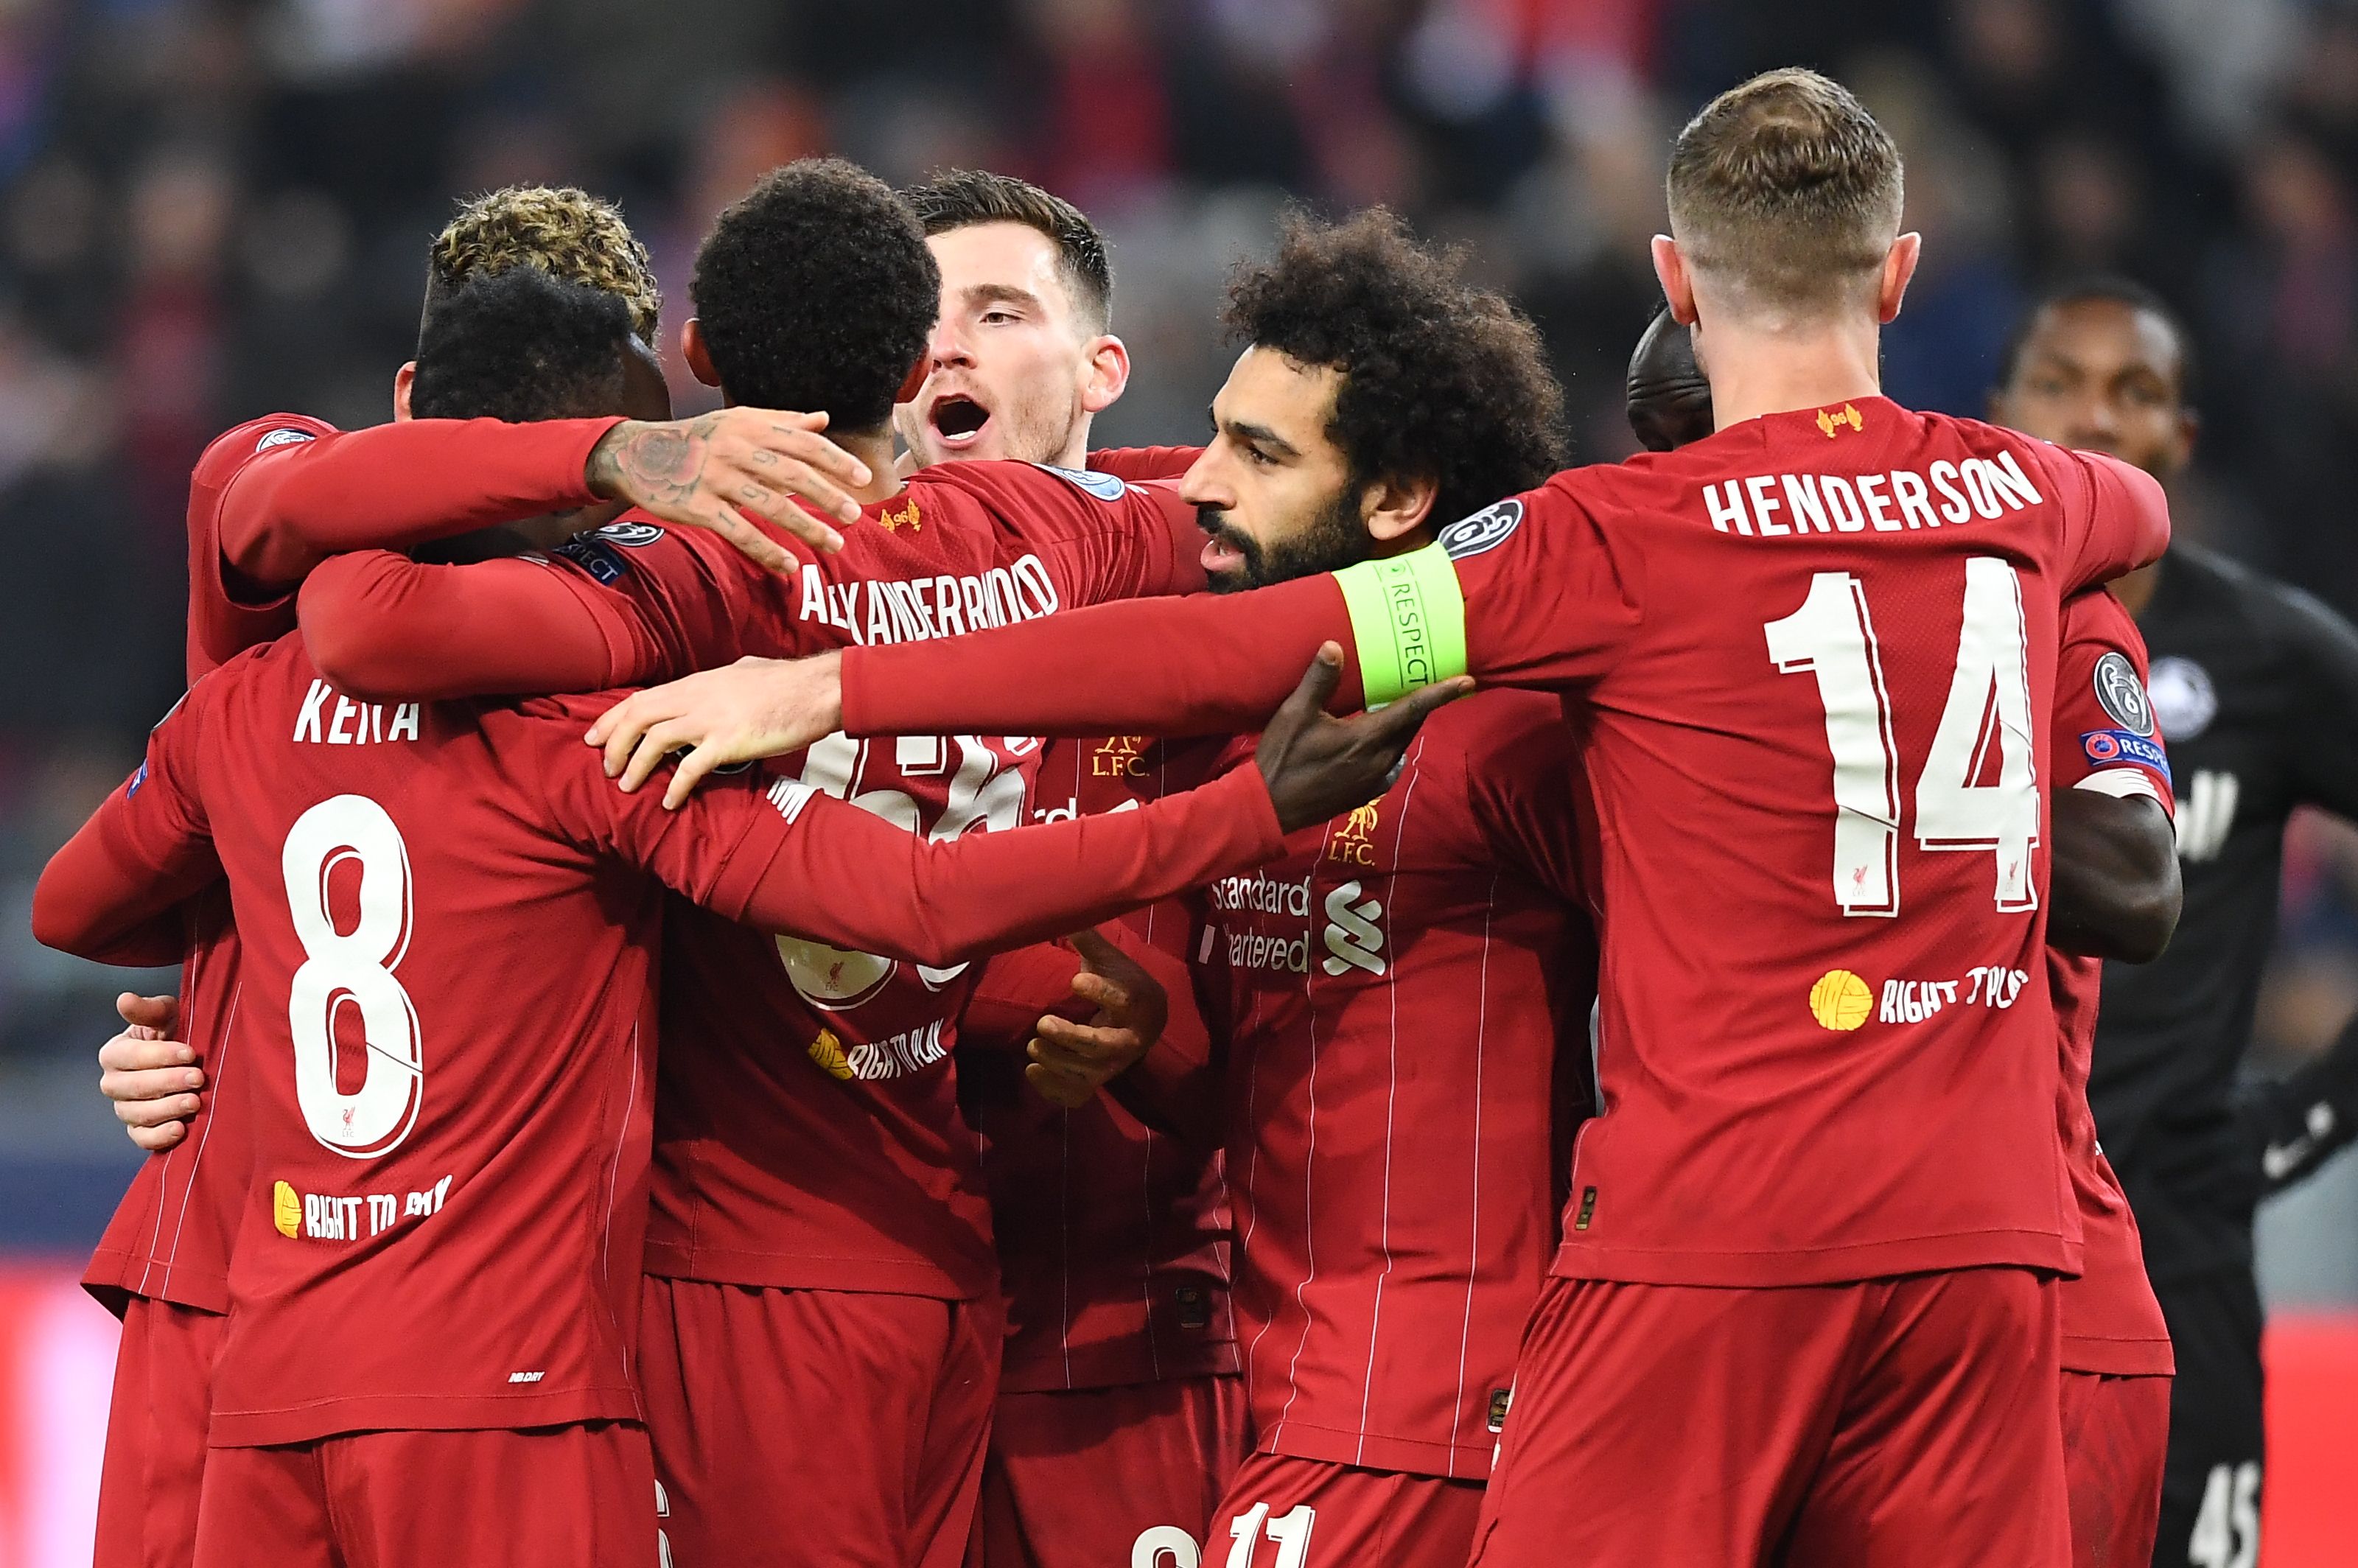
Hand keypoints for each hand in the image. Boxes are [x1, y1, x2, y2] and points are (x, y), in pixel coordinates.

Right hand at [98, 993, 201, 1152]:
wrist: (195, 1060)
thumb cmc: (178, 1032)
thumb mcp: (168, 1015)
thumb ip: (148, 1010)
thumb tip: (124, 999)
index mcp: (115, 1053)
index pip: (128, 1056)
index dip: (159, 1055)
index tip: (190, 1052)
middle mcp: (114, 1083)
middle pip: (132, 1087)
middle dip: (167, 1082)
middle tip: (198, 1077)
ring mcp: (125, 1108)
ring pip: (137, 1114)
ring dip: (166, 1109)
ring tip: (195, 1102)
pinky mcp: (140, 1129)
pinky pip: (142, 1138)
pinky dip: (159, 1137)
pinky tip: (181, 1129)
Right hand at [585, 409, 873, 567]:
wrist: (637, 453)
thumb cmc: (697, 438)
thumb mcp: (737, 421)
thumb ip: (782, 422)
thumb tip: (823, 418)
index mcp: (750, 425)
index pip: (802, 442)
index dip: (835, 459)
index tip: (863, 478)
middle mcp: (735, 448)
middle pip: (791, 473)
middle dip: (826, 495)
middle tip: (854, 515)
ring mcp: (715, 478)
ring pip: (770, 505)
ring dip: (806, 526)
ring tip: (834, 543)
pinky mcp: (697, 506)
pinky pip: (738, 531)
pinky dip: (766, 550)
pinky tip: (788, 566)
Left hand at [585, 651, 845, 807]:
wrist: (818, 689)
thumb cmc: (788, 683)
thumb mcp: (743, 671)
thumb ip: (722, 681)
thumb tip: (720, 680)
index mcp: (698, 681)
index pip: (641, 698)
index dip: (613, 718)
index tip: (595, 736)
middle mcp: (697, 697)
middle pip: (638, 717)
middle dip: (614, 743)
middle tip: (604, 766)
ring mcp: (711, 719)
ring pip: (655, 740)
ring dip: (635, 765)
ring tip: (627, 786)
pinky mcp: (729, 742)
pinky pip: (691, 767)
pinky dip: (675, 786)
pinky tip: (670, 802)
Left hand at [1025, 930, 1167, 1107]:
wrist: (1147, 1020)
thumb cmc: (1122, 982)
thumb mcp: (1110, 960)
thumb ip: (1090, 940)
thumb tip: (1067, 905)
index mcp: (1138, 1003)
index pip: (1123, 999)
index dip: (1101, 991)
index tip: (1074, 980)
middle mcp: (1129, 1039)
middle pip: (1103, 1046)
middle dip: (1072, 1037)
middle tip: (1042, 1024)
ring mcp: (1114, 1065)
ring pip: (1088, 1073)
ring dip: (1058, 1062)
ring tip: (1032, 1046)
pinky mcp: (1098, 1081)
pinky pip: (1078, 1094)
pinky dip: (1054, 1090)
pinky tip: (1032, 1071)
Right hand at [1255, 643, 1471, 832]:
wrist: (1270, 808)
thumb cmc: (1282, 759)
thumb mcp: (1295, 714)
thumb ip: (1319, 681)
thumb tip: (1334, 646)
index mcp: (1367, 738)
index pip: (1413, 709)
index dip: (1441, 693)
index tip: (1467, 682)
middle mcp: (1379, 760)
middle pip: (1410, 726)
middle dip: (1420, 705)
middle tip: (1425, 684)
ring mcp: (1373, 780)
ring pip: (1400, 746)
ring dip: (1403, 726)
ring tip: (1399, 708)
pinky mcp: (1365, 793)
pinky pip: (1390, 766)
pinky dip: (1391, 749)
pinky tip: (1380, 744)